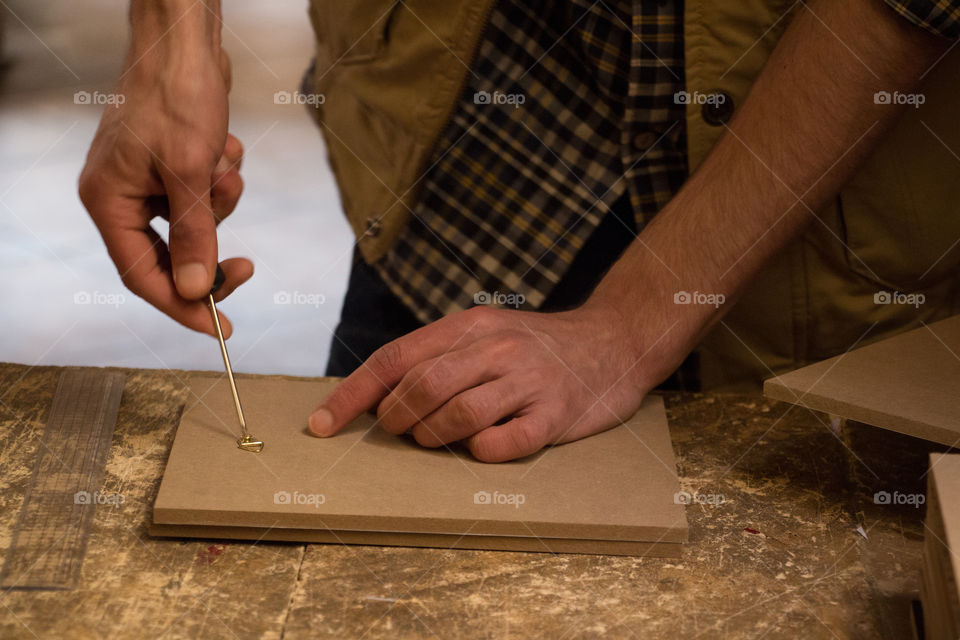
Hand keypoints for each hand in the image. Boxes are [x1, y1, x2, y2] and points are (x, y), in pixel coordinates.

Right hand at [78, 7, 250, 336]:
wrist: (187, 40)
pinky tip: (225, 144)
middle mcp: (122, 196)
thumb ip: (196, 237)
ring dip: (222, 202)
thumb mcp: (191, 173)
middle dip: (212, 255)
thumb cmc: (177, 97)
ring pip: (195, 223)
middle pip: (171, 256)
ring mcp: (146, 180)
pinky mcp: (172, 164)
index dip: (182, 308)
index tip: (221, 330)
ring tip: (226, 167)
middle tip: (248, 267)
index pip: (143, 276)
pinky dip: (222, 177)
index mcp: (109, 202)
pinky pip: (204, 194)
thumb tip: (197, 292)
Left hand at [308, 305, 675, 461]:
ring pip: (459, 415)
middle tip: (399, 431)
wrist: (613, 339)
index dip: (351, 395)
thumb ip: (436, 358)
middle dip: (395, 419)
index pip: (395, 358)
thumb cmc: (535, 346)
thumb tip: (375, 398)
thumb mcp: (484, 333)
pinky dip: (484, 451)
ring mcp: (528, 380)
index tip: (320, 425)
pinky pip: (508, 442)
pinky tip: (482, 448)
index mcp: (468, 327)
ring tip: (434, 440)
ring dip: (433, 437)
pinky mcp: (556, 413)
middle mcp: (496, 348)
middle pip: (422, 387)